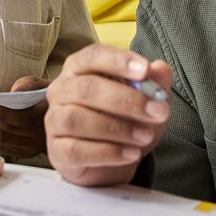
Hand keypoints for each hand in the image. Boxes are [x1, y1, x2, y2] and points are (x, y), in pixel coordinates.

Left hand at [0, 76, 48, 158]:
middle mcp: (43, 134)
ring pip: (2, 139)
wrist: (54, 112)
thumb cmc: (42, 96)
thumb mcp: (37, 84)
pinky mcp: (26, 152)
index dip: (1, 112)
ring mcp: (35, 146)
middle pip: (8, 129)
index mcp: (48, 116)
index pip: (23, 119)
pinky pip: (1, 146)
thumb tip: (13, 94)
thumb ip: (26, 86)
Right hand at [44, 45, 173, 186]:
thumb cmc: (123, 119)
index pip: (92, 56)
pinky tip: (131, 153)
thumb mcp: (146, 100)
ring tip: (145, 136)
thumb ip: (154, 83)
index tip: (145, 71)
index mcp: (79, 69)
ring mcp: (54, 121)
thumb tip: (161, 69)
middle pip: (86, 88)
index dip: (118, 61)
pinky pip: (76, 150)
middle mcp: (61, 91)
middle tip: (157, 112)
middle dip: (126, 100)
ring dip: (117, 128)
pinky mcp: (57, 151)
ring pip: (76, 120)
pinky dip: (108, 152)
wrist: (113, 159)